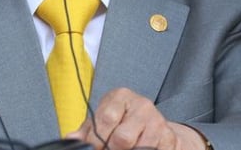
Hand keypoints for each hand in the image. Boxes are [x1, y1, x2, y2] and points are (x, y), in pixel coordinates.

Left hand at [66, 87, 205, 149]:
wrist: (149, 124)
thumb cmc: (119, 121)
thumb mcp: (100, 121)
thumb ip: (85, 131)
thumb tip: (71, 139)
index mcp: (121, 96)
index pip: (106, 119)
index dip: (96, 140)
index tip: (93, 148)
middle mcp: (142, 105)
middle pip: (123, 138)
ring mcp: (158, 121)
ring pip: (140, 149)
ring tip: (124, 149)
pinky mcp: (169, 137)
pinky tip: (138, 149)